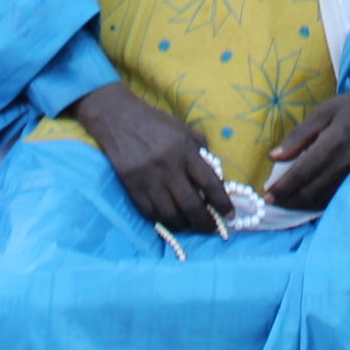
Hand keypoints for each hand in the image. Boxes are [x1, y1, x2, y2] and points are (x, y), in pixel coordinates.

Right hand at [73, 80, 229, 234]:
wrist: (119, 121)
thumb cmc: (157, 125)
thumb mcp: (185, 131)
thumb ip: (201, 154)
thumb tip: (215, 180)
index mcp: (185, 151)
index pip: (209, 183)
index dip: (222, 202)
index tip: (229, 215)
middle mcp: (168, 168)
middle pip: (191, 205)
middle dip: (205, 222)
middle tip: (212, 228)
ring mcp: (149, 180)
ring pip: (171, 214)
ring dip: (185, 225)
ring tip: (192, 225)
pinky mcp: (133, 188)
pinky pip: (151, 213)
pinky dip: (164, 221)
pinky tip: (172, 220)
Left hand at [266, 71, 349, 208]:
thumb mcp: (325, 110)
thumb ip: (299, 135)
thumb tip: (273, 157)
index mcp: (331, 144)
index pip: (302, 173)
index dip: (283, 187)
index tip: (267, 194)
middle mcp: (343, 163)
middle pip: (311, 191)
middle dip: (289, 200)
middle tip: (272, 202)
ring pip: (324, 198)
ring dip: (303, 205)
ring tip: (287, 203)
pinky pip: (337, 196)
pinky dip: (319, 203)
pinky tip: (309, 201)